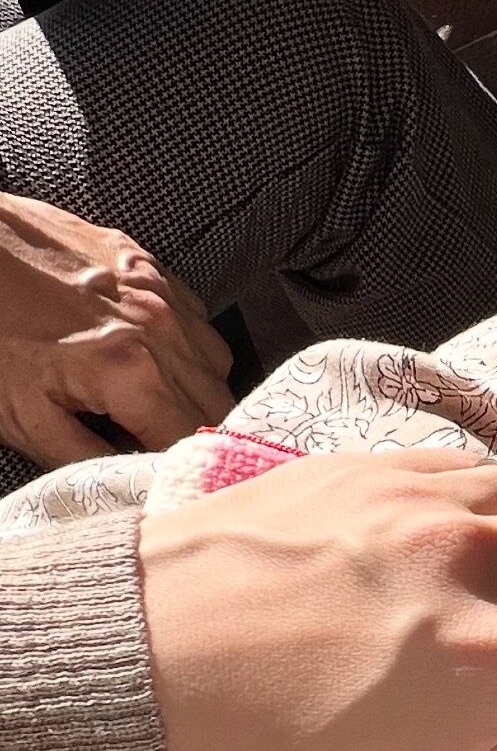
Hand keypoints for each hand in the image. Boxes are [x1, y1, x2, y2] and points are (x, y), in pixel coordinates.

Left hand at [0, 193, 232, 467]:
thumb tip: (133, 481)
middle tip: (159, 449)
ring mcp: (161, 293)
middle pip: (217, 406)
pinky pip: (199, 321)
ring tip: (156, 405)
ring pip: (218, 366)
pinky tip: (150, 358)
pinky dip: (187, 349)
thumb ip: (90, 461)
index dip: (181, 469)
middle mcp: (163, 330)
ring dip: (198, 393)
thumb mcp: (24, 419)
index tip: (164, 479)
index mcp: (133, 373)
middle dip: (195, 435)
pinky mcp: (150, 268)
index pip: (194, 443)